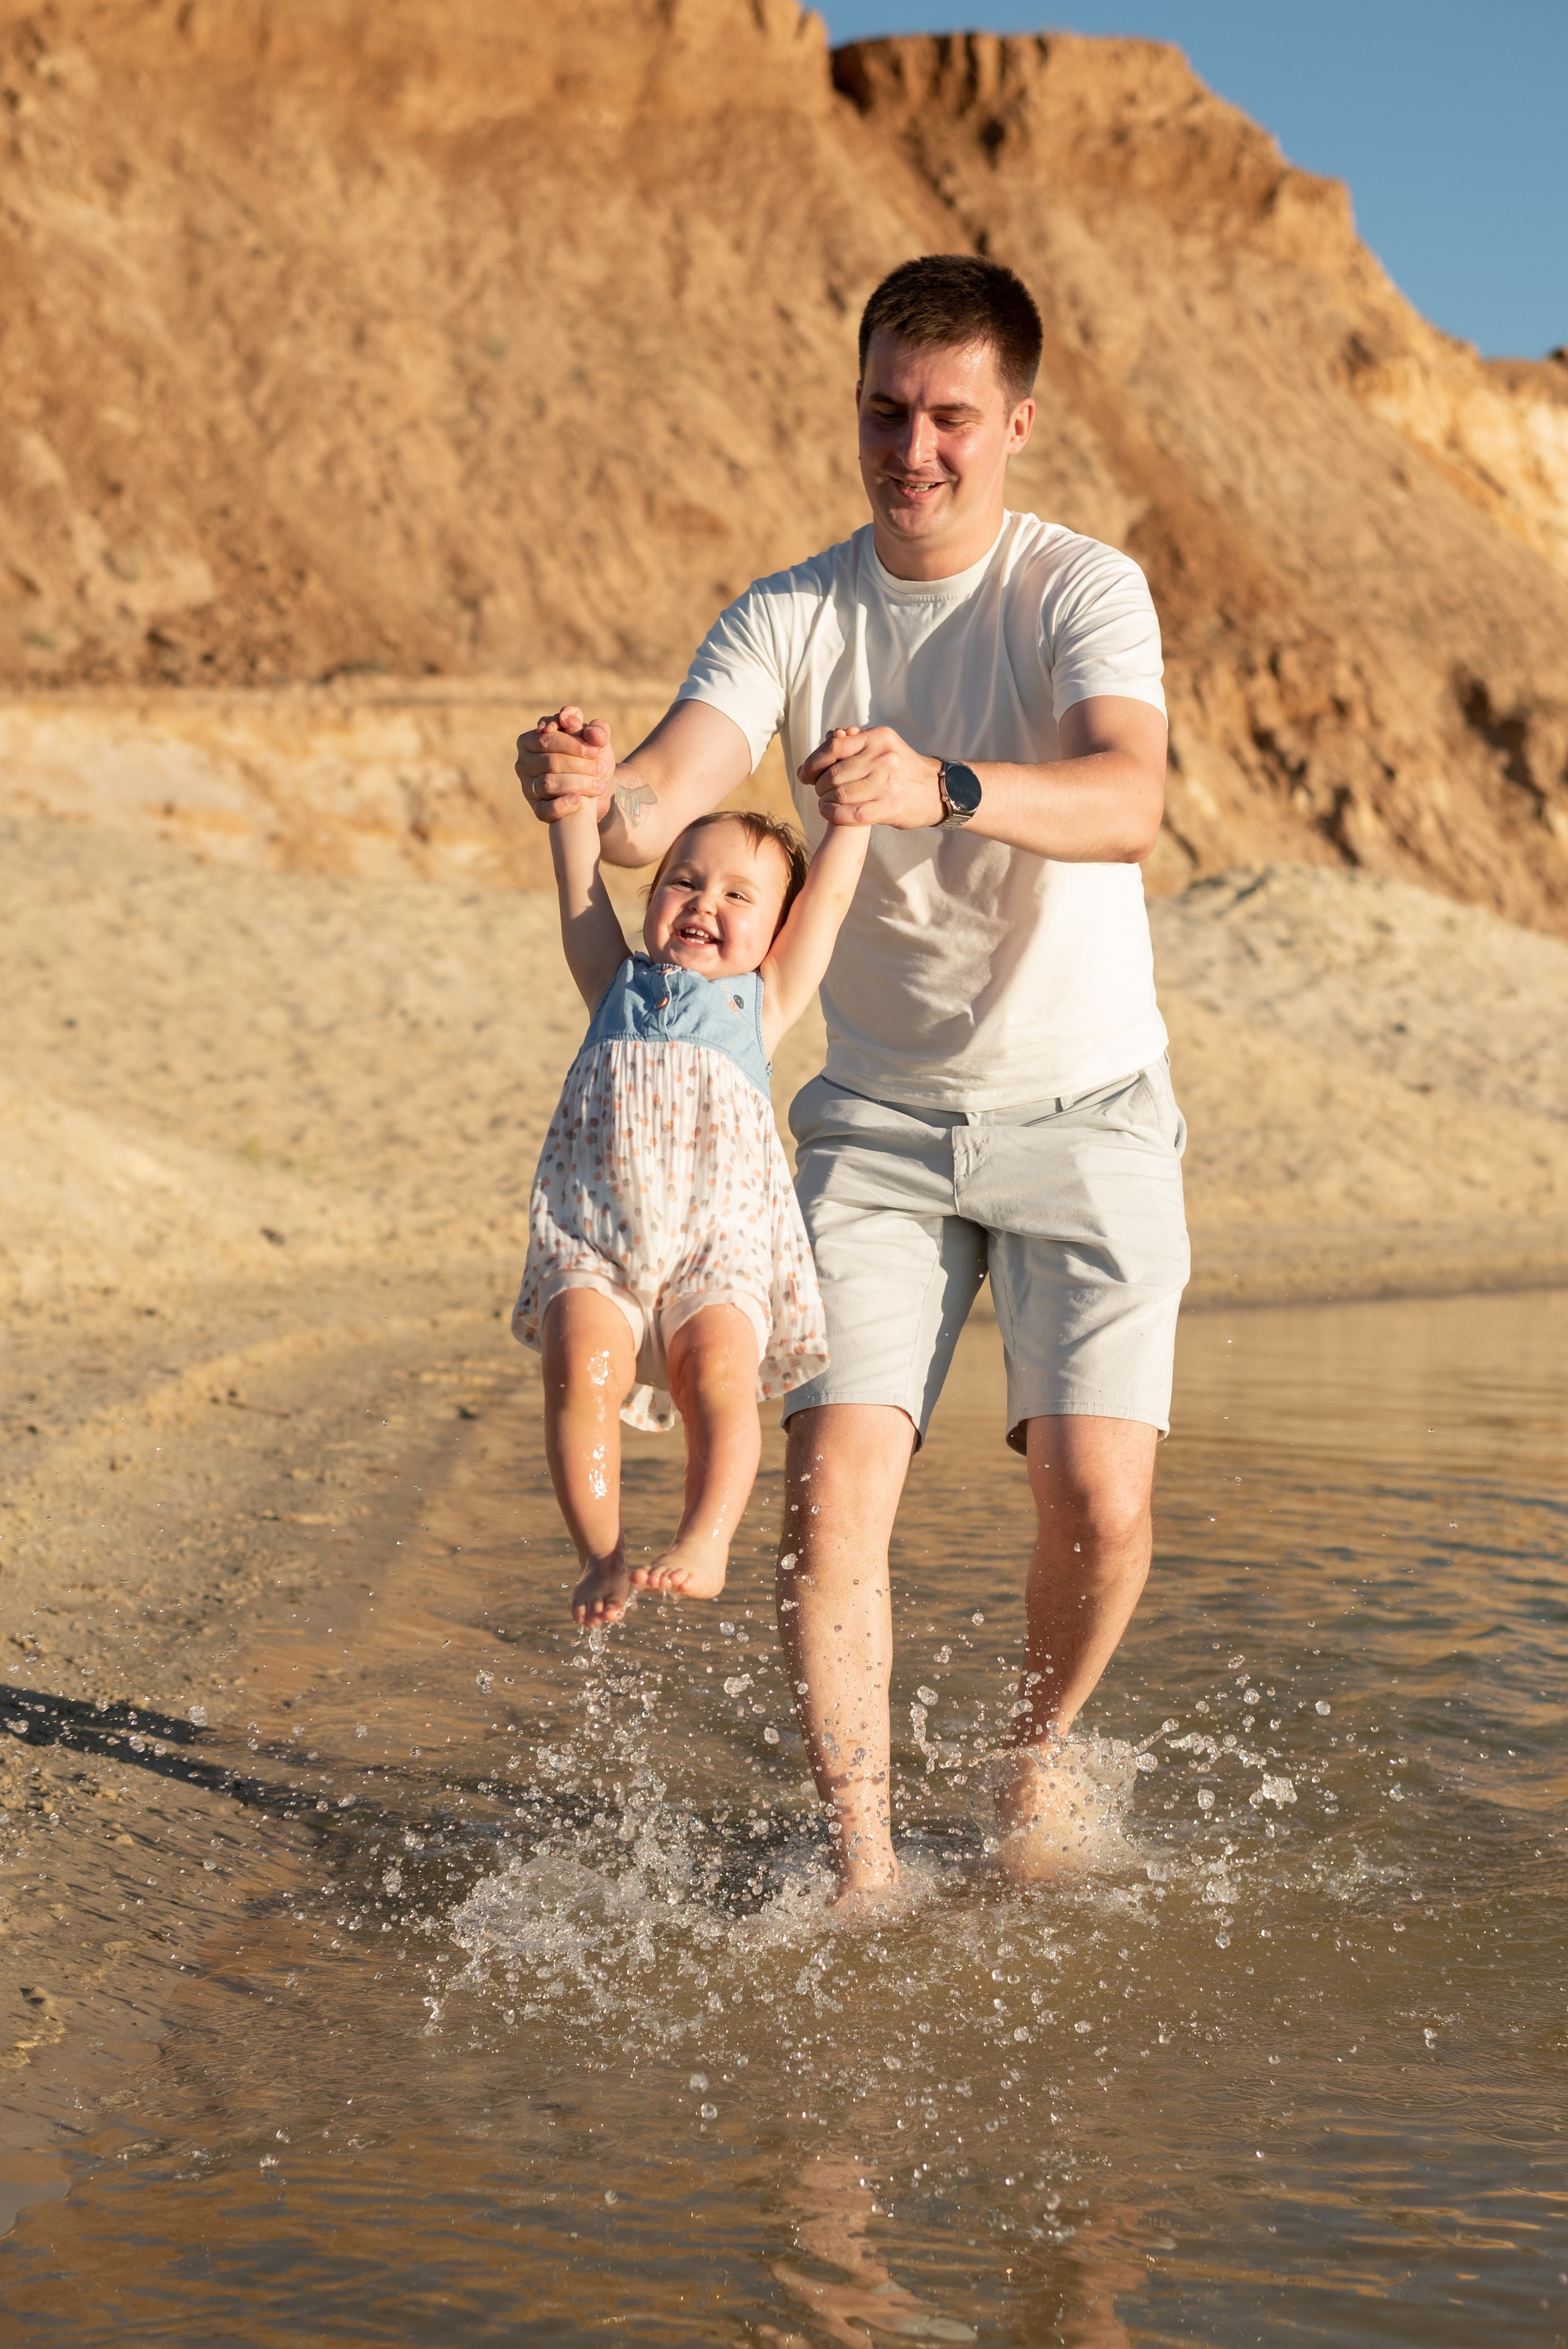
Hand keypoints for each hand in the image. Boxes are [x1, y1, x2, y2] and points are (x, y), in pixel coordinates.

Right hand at [515, 706, 614, 822]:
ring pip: (547, 784)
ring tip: (598, 785)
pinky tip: (578, 800)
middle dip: (578, 765)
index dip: (571, 743)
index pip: (546, 738)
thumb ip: (597, 730)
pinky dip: (562, 805)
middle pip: (548, 762)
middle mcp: (525, 761)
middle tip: (600, 768)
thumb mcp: (599, 742)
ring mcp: (528, 786)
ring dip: (576, 783)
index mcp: (533, 738)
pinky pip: (544, 809)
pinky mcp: (537, 808)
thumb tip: (587, 730)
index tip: (595, 750)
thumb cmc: (594, 759)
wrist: (600, 789)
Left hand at [797, 724, 943, 829]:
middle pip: (833, 774)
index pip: (833, 747)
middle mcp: (883, 758)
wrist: (935, 789)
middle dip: (819, 785)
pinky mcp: (889, 807)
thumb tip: (822, 744)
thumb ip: (854, 744)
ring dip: (825, 801)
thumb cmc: (901, 767)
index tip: (806, 773)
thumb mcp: (882, 745)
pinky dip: (833, 814)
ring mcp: (886, 783)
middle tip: (819, 790)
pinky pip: (850, 814)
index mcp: (878, 738)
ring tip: (824, 802)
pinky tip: (828, 812)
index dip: (813, 762)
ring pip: (839, 795)